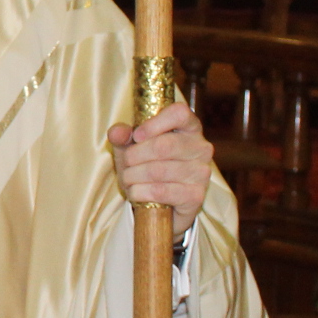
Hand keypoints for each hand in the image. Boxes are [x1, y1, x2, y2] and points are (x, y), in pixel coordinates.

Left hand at [108, 101, 212, 240]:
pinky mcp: (196, 195)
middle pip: (163, 145)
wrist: (161, 205)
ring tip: (128, 179)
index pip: (180, 113)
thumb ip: (123, 136)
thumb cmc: (146, 166)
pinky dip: (139, 192)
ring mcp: (201, 172)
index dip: (154, 123)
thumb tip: (116, 133)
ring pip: (158, 170)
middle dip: (135, 156)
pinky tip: (135, 192)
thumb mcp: (131, 147)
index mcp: (189, 127)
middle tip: (126, 163)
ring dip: (133, 176)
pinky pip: (160, 191)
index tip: (136, 135)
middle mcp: (201, 147)